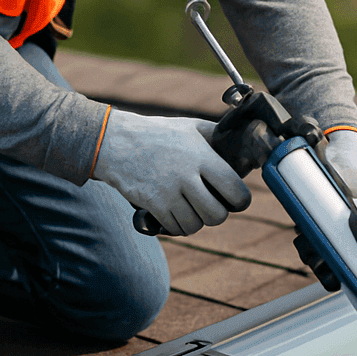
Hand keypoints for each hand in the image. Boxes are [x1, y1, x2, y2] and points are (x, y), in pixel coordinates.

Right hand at [94, 110, 250, 235]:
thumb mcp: (190, 127)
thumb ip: (216, 137)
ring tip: (191, 209)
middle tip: (211, 206)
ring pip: (195, 225)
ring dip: (195, 221)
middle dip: (216, 214)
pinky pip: (175, 228)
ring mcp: (169, 192)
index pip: (235, 191)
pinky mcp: (152, 205)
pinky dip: (177, 226)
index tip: (235, 200)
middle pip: (217, 215)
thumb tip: (238, 144)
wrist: (115, 142)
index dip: (240, 200)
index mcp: (202, 157)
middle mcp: (187, 176)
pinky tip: (175, 212)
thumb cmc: (157, 134)